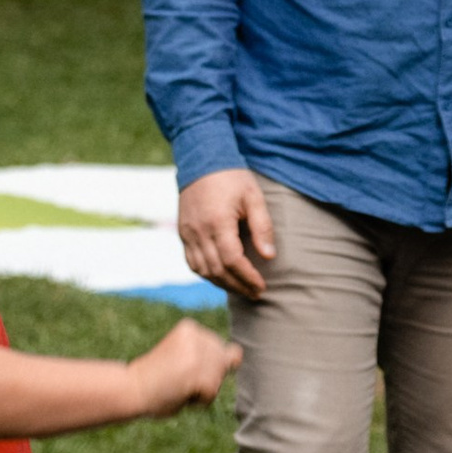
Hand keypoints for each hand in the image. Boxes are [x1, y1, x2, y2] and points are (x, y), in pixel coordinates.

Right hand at [136, 317, 241, 412]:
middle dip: (205, 376)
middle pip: (221, 364)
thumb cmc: (155, 378)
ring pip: (218, 379)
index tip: (177, 367)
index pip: (217, 351)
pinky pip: (211, 394)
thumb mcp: (183, 354)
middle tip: (176, 378)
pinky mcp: (200, 374)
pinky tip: (178, 394)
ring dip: (201, 390)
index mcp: (190, 327)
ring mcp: (200, 355)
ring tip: (177, 386)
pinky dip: (198, 401)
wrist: (130, 390)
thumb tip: (238, 354)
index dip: (201, 365)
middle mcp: (198, 336)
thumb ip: (208, 353)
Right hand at [177, 167, 276, 300]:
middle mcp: (199, 231)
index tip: (262, 286)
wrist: (202, 159)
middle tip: (255, 293)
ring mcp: (187, 233)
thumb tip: (269, 256)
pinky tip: (221, 277)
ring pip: (202, 270)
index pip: (232, 260)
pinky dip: (207, 274)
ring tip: (241, 289)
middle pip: (217, 270)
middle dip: (238, 286)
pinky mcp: (183, 232)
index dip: (247, 277)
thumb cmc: (232, 178)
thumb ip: (262, 227)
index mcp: (218, 222)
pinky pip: (192, 262)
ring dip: (222, 284)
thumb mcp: (254, 197)